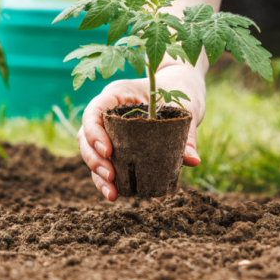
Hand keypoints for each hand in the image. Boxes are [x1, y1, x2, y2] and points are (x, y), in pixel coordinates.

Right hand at [78, 63, 205, 200]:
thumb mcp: (186, 106)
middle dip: (93, 158)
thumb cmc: (180, 89)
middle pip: (87, 134)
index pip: (94, 110)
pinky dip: (106, 178)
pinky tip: (115, 193)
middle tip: (110, 176)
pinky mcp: (118, 142)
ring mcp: (111, 127)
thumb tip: (193, 161)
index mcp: (119, 93)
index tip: (108, 151)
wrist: (181, 85)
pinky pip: (106, 160)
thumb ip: (187, 133)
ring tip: (112, 192)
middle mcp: (109, 110)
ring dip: (96, 173)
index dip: (95, 132)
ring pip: (91, 150)